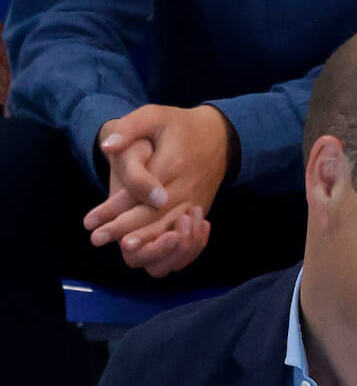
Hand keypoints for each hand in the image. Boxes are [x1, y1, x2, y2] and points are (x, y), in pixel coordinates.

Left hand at [85, 104, 232, 274]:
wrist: (219, 137)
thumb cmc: (179, 126)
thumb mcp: (154, 116)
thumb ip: (129, 129)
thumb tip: (108, 148)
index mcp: (173, 163)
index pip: (140, 193)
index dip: (114, 209)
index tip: (90, 221)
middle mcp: (187, 187)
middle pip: (154, 216)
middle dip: (124, 230)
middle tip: (97, 239)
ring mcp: (196, 201)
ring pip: (169, 228)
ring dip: (145, 242)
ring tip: (121, 249)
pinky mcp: (199, 210)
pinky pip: (183, 233)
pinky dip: (166, 245)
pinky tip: (146, 251)